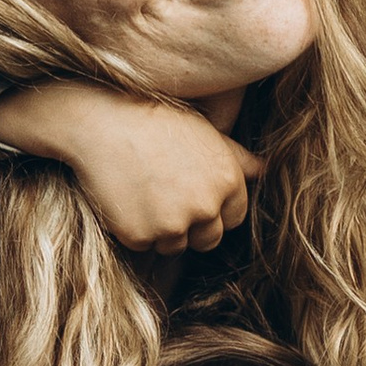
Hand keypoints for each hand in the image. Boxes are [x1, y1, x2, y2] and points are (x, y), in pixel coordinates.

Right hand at [0, 84, 259, 252]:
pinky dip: (134, 230)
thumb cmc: (155, 119)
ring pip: (175, 246)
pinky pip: (143, 246)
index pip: (233, 218)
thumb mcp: (204, 132)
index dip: (212, 207)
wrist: (102, 120)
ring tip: (143, 191)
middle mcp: (206, 207)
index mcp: (228, 182)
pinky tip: (124, 197)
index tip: (189, 191)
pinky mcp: (139, 236)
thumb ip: (237, 157)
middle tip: (164, 194)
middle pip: (209, 239)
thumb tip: (264, 170)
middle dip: (191, 225)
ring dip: (162, 229)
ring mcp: (172, 224)